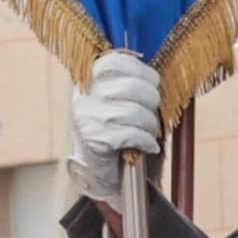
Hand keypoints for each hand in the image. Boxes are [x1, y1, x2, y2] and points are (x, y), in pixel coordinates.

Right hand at [66, 50, 163, 201]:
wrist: (101, 176)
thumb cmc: (116, 136)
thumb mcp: (117, 105)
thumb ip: (127, 85)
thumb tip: (154, 76)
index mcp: (87, 84)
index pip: (114, 61)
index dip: (140, 69)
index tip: (152, 83)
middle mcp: (83, 98)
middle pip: (131, 86)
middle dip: (152, 100)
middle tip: (153, 112)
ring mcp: (86, 119)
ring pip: (134, 111)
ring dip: (150, 124)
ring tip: (150, 132)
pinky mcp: (95, 140)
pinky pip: (132, 133)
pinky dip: (147, 140)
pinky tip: (149, 146)